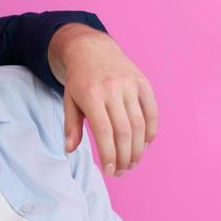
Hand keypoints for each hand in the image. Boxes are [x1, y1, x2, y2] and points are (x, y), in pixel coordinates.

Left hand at [51, 25, 158, 174]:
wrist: (91, 49)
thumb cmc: (79, 80)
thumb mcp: (69, 100)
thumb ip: (71, 126)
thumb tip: (69, 150)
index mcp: (91, 95)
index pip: (104, 131)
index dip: (109, 154)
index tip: (110, 170)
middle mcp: (113, 89)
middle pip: (124, 130)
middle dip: (125, 155)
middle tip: (123, 171)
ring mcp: (130, 85)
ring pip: (139, 123)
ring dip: (139, 147)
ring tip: (134, 162)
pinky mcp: (143, 82)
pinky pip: (151, 110)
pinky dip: (151, 130)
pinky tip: (145, 144)